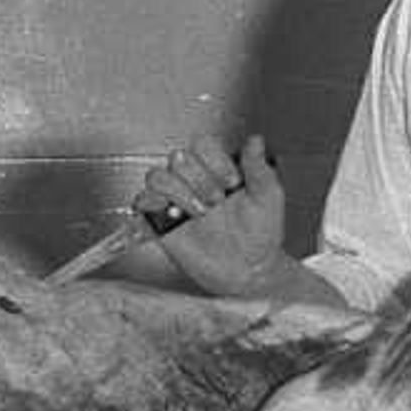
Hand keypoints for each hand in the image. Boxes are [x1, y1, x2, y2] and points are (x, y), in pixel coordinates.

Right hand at [134, 132, 290, 295]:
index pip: (202, 144)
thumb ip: (258, 168)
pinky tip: (179, 217)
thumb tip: (255, 141)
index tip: (233, 183)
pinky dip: (155, 205)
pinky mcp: (161, 221)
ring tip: (201, 213)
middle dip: (201, 179)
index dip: (216, 161)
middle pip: (179, 157)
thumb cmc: (261, 235)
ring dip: (180, 192)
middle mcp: (193, 181)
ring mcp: (175, 200)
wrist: (250, 270)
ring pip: (157, 176)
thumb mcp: (268, 198)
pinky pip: (142, 201)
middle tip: (218, 202)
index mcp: (217, 170)